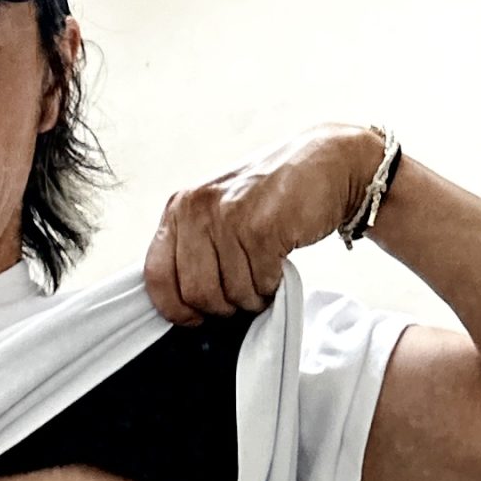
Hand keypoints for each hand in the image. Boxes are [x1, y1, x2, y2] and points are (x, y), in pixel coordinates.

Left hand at [143, 123, 383, 325]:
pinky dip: (271, 286)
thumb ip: (193, 247)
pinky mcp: (261, 228)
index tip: (194, 317)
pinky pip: (260, 284)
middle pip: (195, 293)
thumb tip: (180, 300)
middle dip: (222, 307)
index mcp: (179, 208)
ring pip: (231, 293)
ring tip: (263, 274)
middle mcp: (197, 210)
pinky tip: (277, 267)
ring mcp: (229, 217)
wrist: (324, 163)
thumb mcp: (217, 211)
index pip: (156, 275)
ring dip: (252, 297)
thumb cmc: (270, 194)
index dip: (176, 307)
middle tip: (240, 295)